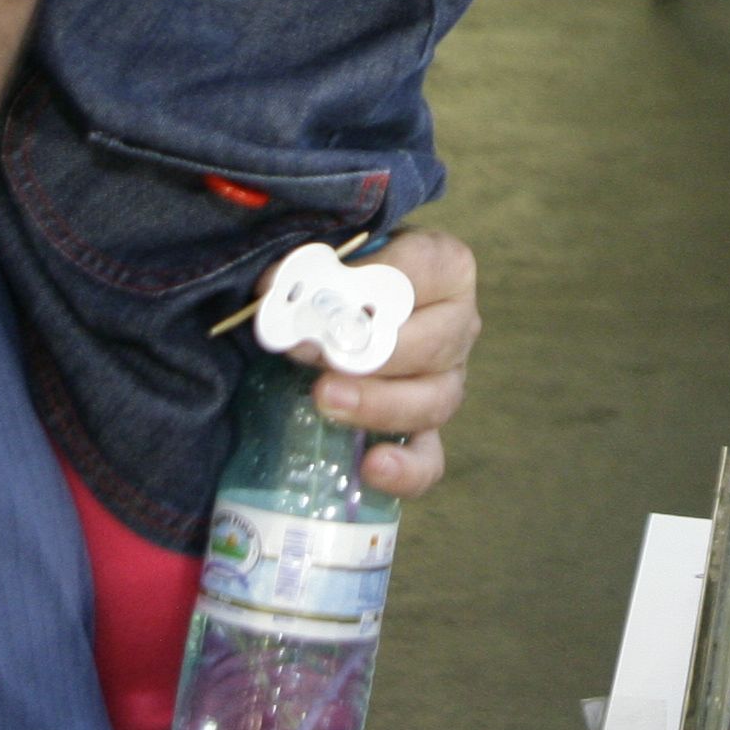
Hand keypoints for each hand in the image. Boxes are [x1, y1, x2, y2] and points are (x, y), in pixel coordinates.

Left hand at [312, 228, 480, 498]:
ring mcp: (445, 382)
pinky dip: (405, 470)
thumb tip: (273, 289)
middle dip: (369, 350)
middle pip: (433, 343)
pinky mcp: (423, 432)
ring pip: (433, 401)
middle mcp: (456, 326)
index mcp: (444, 268)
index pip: (425, 269)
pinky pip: (427, 460)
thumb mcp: (326, 259)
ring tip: (324, 399)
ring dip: (377, 403)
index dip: (369, 284)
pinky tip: (370, 467)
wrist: (330, 318)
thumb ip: (308, 265)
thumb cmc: (337, 278)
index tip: (318, 295)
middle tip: (312, 352)